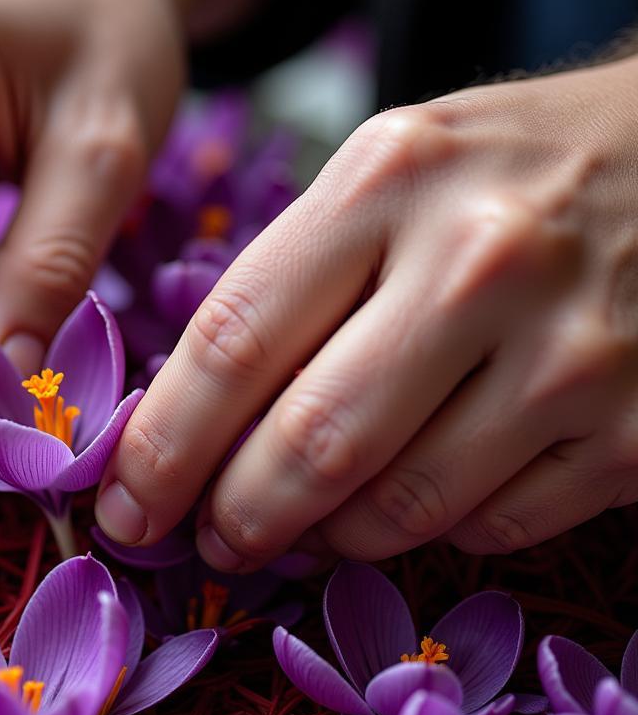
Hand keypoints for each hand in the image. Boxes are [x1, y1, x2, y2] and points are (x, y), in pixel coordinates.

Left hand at [97, 55, 637, 567]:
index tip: (127, 505)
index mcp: (387, 183)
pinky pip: (486, 526)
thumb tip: (187, 419)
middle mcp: (479, 264)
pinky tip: (406, 500)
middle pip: (309, 444)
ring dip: (326, 537)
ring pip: (397, 507)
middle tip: (208, 541)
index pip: (233, 342)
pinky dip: (425, 531)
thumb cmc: (504, 174)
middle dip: (235, 517)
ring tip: (300, 525)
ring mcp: (568, 355)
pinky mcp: (631, 433)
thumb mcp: (387, 177)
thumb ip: (289, 282)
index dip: (162, 446)